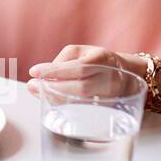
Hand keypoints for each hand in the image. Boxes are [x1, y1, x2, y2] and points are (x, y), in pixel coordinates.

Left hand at [26, 45, 148, 97]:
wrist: (128, 72)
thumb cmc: (98, 60)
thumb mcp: (81, 51)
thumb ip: (62, 60)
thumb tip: (44, 75)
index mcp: (102, 58)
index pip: (77, 67)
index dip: (54, 71)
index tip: (33, 71)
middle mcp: (110, 77)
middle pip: (81, 87)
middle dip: (53, 88)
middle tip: (33, 86)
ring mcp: (112, 95)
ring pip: (82, 101)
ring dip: (56, 98)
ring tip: (39, 92)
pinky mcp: (109, 108)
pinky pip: (84, 109)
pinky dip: (65, 105)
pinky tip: (52, 100)